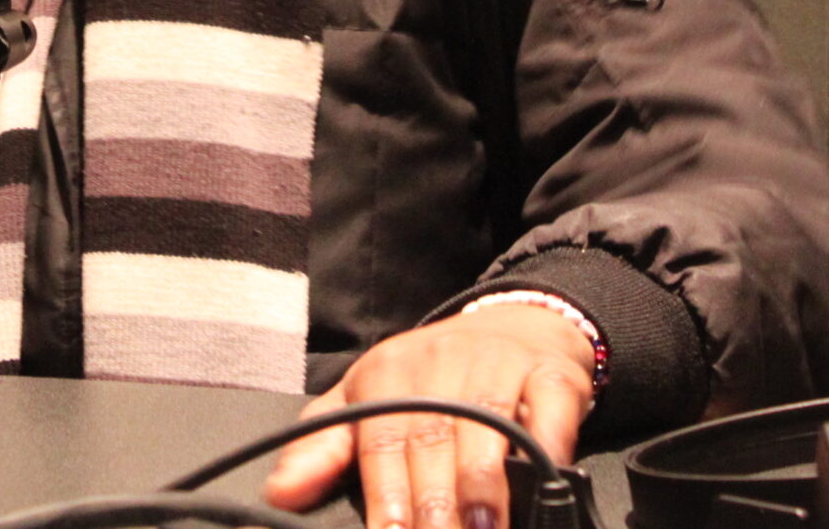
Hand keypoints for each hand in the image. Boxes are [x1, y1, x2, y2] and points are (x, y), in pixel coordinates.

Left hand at [261, 303, 597, 528]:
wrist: (512, 324)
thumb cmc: (429, 377)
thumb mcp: (365, 400)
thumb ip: (321, 449)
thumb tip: (279, 495)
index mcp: (386, 374)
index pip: (380, 442)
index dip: (385, 497)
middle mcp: (439, 363)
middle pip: (431, 439)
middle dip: (432, 504)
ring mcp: (496, 364)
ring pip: (486, 425)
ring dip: (484, 484)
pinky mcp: (549, 372)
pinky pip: (548, 409)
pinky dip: (547, 445)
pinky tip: (543, 478)